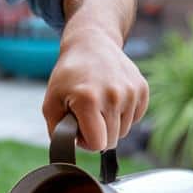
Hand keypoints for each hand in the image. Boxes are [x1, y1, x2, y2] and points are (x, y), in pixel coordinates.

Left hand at [43, 26, 147, 151]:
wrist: (91, 43)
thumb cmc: (68, 75)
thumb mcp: (50, 102)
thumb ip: (57, 131)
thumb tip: (69, 149)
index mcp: (89, 100)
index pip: (98, 144)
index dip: (86, 142)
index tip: (79, 129)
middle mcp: (114, 95)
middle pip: (112, 141)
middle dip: (97, 134)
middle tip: (86, 116)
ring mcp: (131, 91)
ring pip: (124, 131)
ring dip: (110, 124)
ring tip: (98, 104)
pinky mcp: (142, 88)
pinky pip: (135, 118)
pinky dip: (123, 115)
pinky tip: (111, 99)